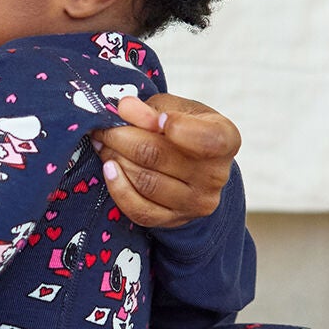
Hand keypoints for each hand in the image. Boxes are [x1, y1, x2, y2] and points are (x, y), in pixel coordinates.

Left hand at [91, 94, 239, 229]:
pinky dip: (118, 188)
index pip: (206, 138)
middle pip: (158, 156)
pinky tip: (109, 169)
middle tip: (103, 128)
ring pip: (146, 182)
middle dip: (121, 138)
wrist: (192, 165)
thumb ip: (151, 108)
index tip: (156, 117)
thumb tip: (124, 108)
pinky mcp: (175, 220)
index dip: (176, 126)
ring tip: (103, 145)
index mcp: (225, 140)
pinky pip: (140, 210)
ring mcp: (197, 202)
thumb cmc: (183, 127)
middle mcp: (216, 175)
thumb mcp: (174, 108)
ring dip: (116, 160)